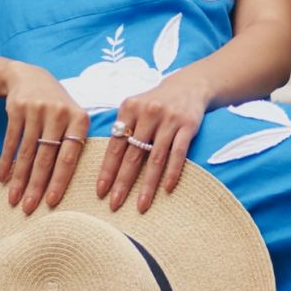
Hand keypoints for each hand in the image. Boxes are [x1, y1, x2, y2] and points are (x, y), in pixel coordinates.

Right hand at [0, 64, 89, 211]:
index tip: (51, 203)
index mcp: (79, 120)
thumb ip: (74, 144)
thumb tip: (74, 184)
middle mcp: (59, 114)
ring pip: (27, 152)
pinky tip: (3, 178)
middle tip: (29, 209)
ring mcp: (37, 110)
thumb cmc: (57, 106)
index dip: (59, 181)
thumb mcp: (72, 117)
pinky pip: (11, 141)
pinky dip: (6, 161)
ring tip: (14, 199)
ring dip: (19, 179)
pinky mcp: (17, 109)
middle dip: (37, 186)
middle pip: (46, 157)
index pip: (69, 157)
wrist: (30, 76)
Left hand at [99, 73, 209, 212]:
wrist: (190, 85)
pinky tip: (167, 189)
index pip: (115, 145)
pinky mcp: (188, 125)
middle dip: (123, 182)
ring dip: (147, 185)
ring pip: (155, 158)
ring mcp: (169, 119)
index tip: (101, 191)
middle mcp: (147, 112)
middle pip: (132, 154)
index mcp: (129, 108)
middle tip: (115, 204)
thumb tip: (106, 165)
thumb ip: (122, 129)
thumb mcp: (135, 108)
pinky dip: (172, 172)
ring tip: (141, 205)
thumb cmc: (156, 102)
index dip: (107, 170)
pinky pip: (178, 153)